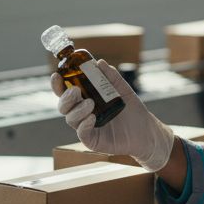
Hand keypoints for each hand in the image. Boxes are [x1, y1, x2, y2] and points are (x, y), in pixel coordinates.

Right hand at [50, 60, 175, 171]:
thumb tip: (99, 62)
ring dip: (77, 110)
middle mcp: (83, 113)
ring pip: (71, 119)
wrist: (146, 131)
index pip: (66, 92)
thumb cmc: (133, 111)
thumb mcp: (123, 90)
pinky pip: (82, 134)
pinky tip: (92, 118)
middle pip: (64, 106)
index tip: (57, 75)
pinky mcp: (93, 141)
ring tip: (91, 104)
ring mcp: (86, 127)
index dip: (58, 85)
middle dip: (65, 98)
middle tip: (75, 91)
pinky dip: (84, 125)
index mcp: (86, 99)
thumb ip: (111, 77)